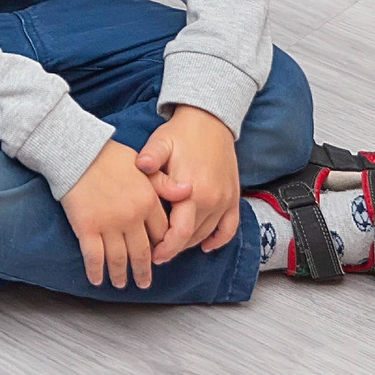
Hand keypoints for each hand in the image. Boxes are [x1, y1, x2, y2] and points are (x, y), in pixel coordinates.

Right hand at [59, 140, 170, 289]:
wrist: (79, 152)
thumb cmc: (110, 156)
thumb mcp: (144, 165)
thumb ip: (165, 183)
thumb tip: (189, 190)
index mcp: (148, 200)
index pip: (161, 233)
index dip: (160, 248)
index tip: (157, 257)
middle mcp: (132, 217)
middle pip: (142, 252)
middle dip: (143, 271)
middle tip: (144, 283)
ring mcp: (109, 224)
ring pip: (118, 258)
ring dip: (120, 275)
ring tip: (121, 284)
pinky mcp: (87, 228)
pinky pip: (94, 257)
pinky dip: (96, 271)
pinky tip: (97, 279)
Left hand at [137, 105, 242, 263]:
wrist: (211, 120)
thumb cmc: (182, 133)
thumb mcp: (161, 141)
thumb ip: (151, 157)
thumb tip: (141, 166)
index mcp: (192, 190)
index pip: (179, 233)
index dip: (166, 249)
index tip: (153, 255)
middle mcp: (211, 199)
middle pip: (191, 238)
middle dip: (174, 248)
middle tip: (158, 252)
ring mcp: (225, 200)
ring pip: (207, 234)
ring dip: (190, 243)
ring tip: (173, 245)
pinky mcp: (233, 197)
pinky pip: (229, 228)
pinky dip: (219, 240)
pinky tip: (206, 245)